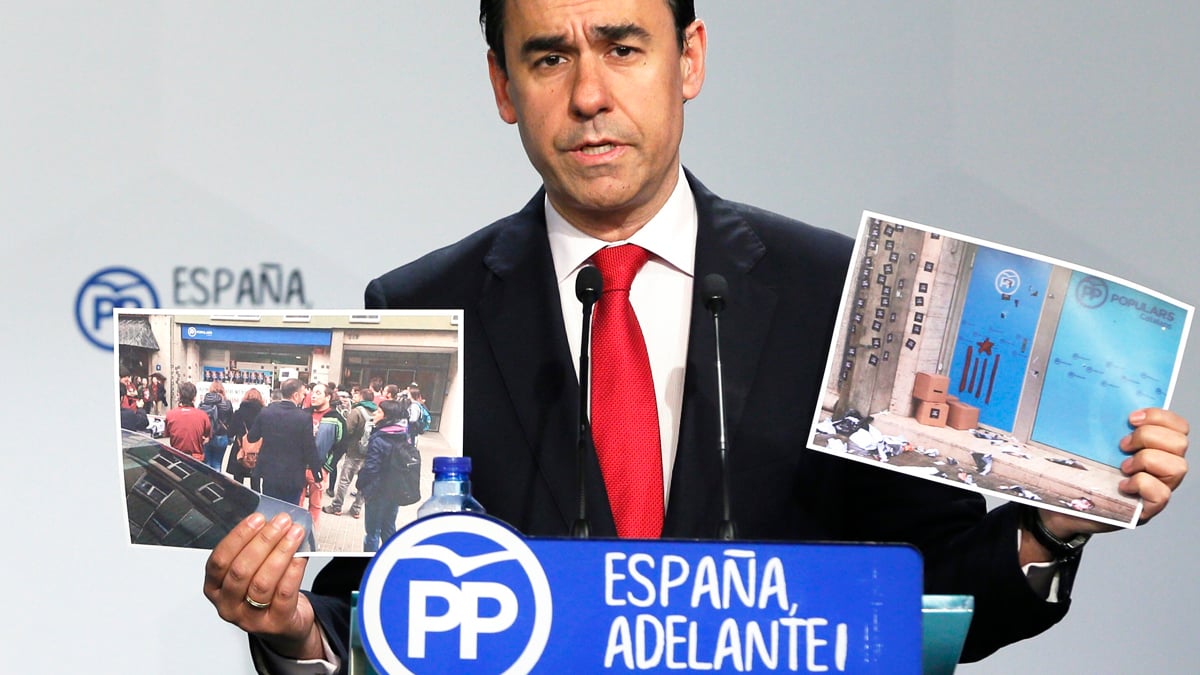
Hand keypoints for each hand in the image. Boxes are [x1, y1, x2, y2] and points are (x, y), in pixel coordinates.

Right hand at [203, 512, 323, 659]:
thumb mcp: (250, 571)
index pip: (219, 560)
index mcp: (214, 588)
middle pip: (241, 570)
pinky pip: (284, 593)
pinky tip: (300, 555)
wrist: (284, 622)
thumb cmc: (264, 591)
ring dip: (281, 552)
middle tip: (281, 522)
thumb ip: (254, 549)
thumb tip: (272, 522)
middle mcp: (227, 605)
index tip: (257, 518)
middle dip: (263, 541)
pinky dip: (293, 570)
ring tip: (294, 534)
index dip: (238, 536)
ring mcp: (250, 618)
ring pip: (262, 582)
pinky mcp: (275, 623)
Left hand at [1034, 408, 1187, 547]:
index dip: (1160, 417)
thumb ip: (1105, 426)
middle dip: (1149, 437)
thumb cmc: (1082, 471)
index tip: (1130, 418)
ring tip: (1123, 466)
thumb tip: (1093, 397)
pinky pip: (1162, 493)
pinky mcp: (1148, 509)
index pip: (1178, 426)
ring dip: (1146, 460)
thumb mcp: (1094, 444)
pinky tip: (1122, 485)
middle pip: (1180, 443)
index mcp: (1155, 447)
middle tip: (1122, 445)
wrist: (1065, 504)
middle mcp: (1163, 468)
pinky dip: (1141, 484)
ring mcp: (1159, 489)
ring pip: (1177, 467)